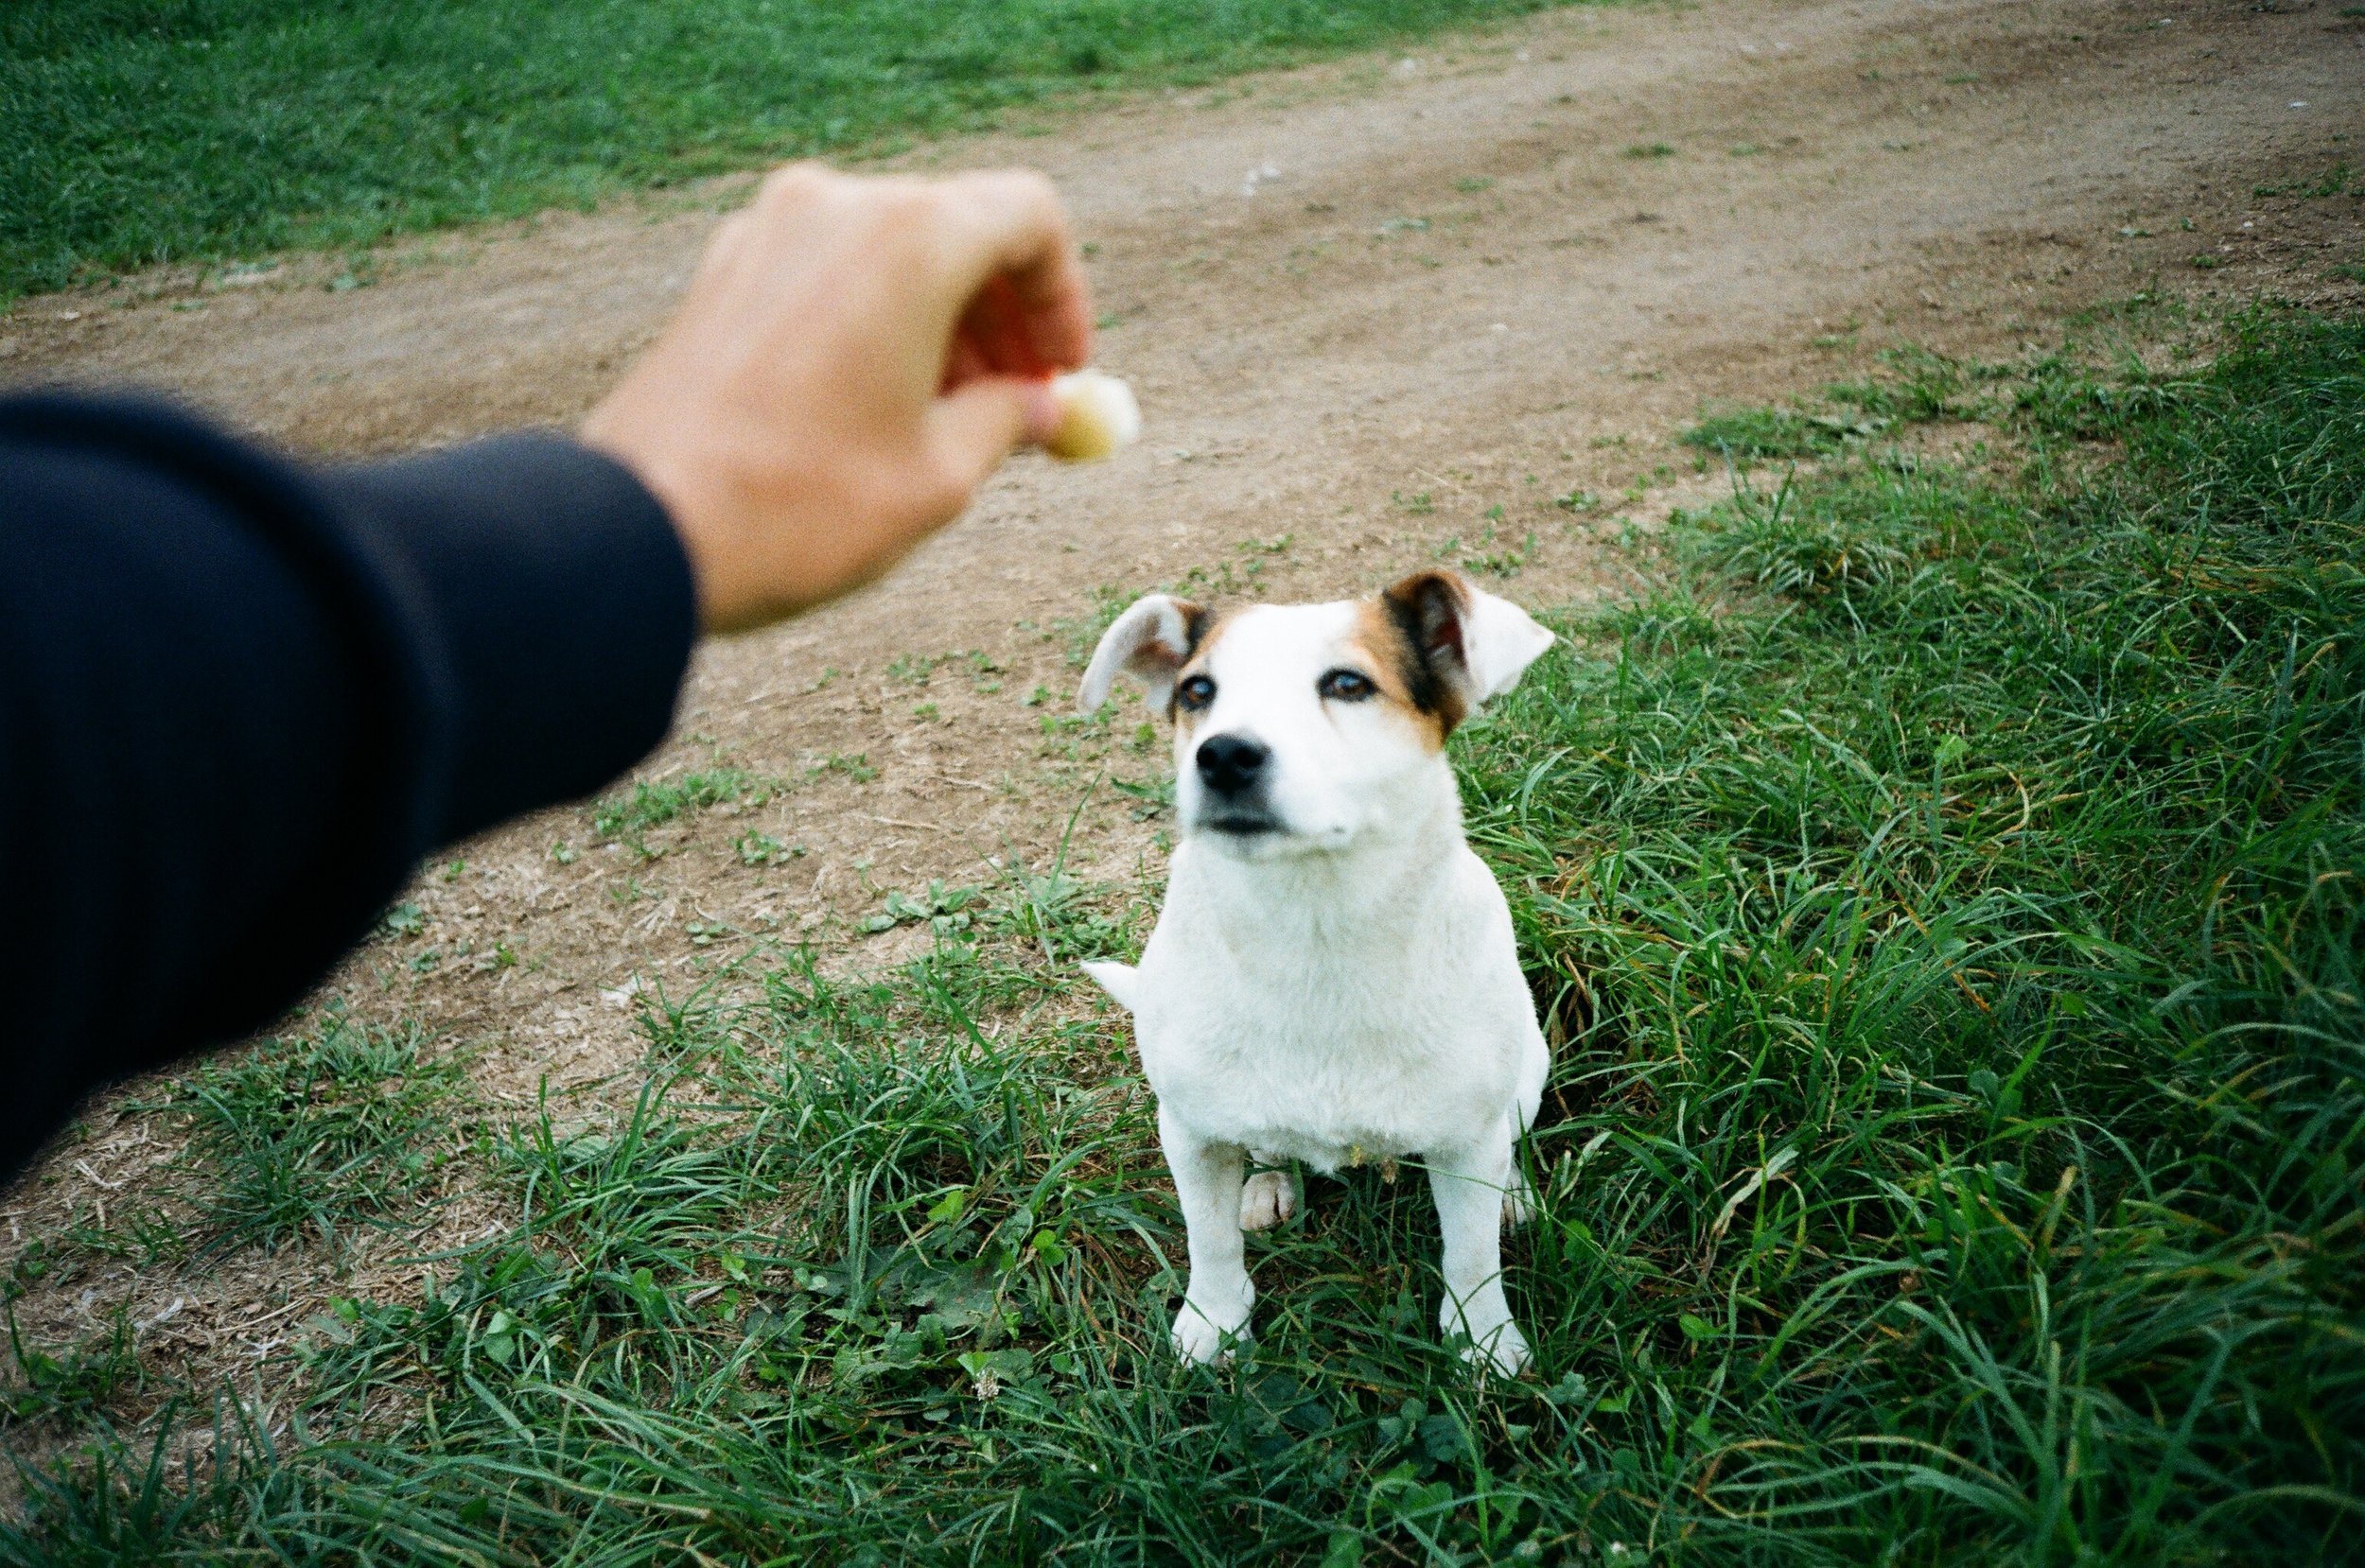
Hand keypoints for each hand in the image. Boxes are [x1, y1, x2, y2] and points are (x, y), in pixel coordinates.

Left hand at [582, 164, 1091, 631]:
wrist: (644, 534)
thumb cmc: (800, 507)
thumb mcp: (939, 477)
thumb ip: (1009, 420)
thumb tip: (1041, 407)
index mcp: (908, 238)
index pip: (1027, 218)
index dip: (1062, 298)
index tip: (1062, 372)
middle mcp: (836, 207)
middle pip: (957, 228)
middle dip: (1001, 315)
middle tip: (1019, 402)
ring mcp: (767, 233)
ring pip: (890, 251)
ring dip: (938, 321)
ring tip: (947, 420)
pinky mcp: (723, 272)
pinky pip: (827, 273)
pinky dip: (872, 320)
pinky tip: (874, 408)